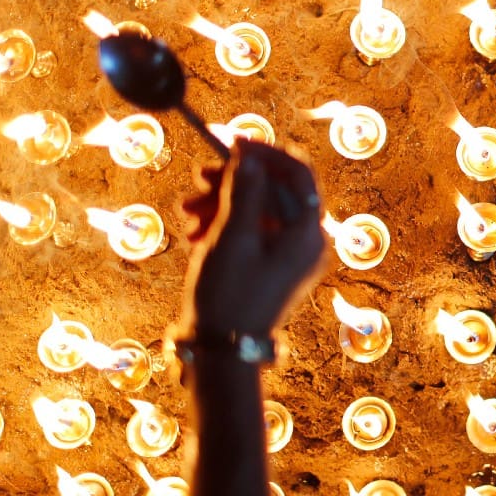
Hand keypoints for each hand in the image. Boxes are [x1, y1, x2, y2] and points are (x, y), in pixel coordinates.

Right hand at [181, 140, 327, 337]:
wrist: (221, 352)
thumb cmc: (228, 295)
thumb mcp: (231, 237)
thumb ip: (243, 192)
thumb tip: (250, 158)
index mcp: (309, 233)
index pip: (298, 174)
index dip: (266, 154)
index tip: (232, 142)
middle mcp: (307, 242)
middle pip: (275, 191)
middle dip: (234, 181)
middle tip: (198, 178)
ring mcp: (290, 255)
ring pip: (258, 209)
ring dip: (221, 203)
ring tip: (187, 212)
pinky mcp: (272, 266)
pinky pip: (252, 232)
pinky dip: (224, 225)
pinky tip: (194, 233)